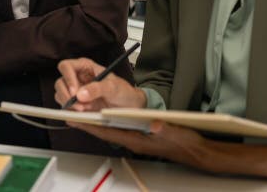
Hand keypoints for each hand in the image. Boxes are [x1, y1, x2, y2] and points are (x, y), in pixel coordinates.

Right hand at [55, 57, 145, 110]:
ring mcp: (75, 92)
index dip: (67, 77)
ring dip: (69, 104)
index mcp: (84, 67)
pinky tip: (82, 115)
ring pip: (60, 95)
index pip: (66, 66)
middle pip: (60, 82)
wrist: (130, 107)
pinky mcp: (76, 105)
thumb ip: (97, 88)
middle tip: (80, 106)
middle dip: (67, 95)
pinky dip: (71, 112)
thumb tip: (79, 95)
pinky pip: (66, 108)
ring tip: (84, 110)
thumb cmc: (123, 91)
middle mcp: (76, 78)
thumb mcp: (113, 87)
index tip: (75, 92)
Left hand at [70, 120, 207, 164]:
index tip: (76, 120)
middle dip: (88, 124)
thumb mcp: (178, 133)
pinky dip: (108, 123)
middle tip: (70, 115)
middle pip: (105, 133)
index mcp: (139, 141)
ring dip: (96, 123)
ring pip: (110, 131)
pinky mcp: (139, 138)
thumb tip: (155, 124)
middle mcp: (133, 141)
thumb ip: (166, 129)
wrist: (196, 152)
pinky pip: (118, 130)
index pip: (110, 134)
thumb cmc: (186, 143)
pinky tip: (103, 117)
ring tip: (81, 113)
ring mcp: (135, 140)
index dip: (92, 126)